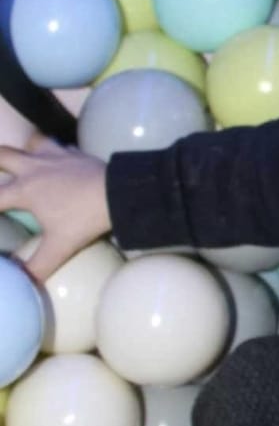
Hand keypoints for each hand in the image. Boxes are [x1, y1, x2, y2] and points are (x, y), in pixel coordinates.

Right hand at [0, 137, 109, 281]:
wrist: (119, 193)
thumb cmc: (85, 219)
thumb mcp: (60, 247)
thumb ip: (37, 266)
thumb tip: (24, 283)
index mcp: (25, 190)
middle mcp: (34, 168)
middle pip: (2, 155)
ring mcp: (55, 156)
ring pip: (31, 143)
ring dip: (23, 150)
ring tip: (23, 160)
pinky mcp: (75, 152)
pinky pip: (58, 145)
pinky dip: (52, 150)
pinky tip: (58, 158)